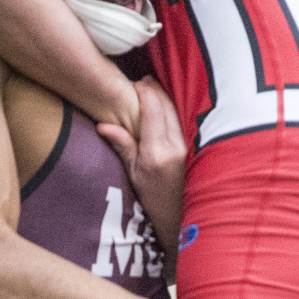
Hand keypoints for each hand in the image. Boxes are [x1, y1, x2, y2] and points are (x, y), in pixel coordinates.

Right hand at [97, 77, 185, 255]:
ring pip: (177, 112)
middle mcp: (176, 146)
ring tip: (152, 89)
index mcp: (157, 152)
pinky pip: (182, 122)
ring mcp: (188, 147)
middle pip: (167, 106)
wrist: (179, 217)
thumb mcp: (132, 174)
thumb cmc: (152, 199)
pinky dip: (173, 111)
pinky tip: (165, 107)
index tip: (135, 83)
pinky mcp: (195, 148)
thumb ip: (122, 146)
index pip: (152, 111)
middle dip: (154, 90)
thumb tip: (103, 125)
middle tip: (142, 81)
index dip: (145, 92)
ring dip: (165, 98)